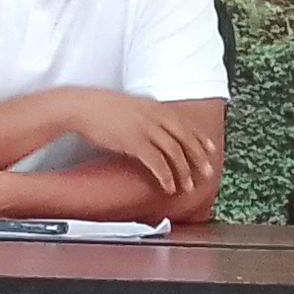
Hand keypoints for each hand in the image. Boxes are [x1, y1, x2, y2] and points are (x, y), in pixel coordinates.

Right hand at [59, 91, 218, 197]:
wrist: (81, 106)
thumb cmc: (101, 108)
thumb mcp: (131, 106)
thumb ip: (147, 115)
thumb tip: (155, 129)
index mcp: (155, 107)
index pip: (186, 124)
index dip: (201, 138)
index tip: (212, 150)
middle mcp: (155, 116)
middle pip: (185, 138)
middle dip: (199, 157)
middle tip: (208, 173)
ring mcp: (145, 128)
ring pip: (174, 152)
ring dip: (183, 172)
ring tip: (188, 187)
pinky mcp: (133, 141)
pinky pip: (156, 162)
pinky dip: (166, 176)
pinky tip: (168, 186)